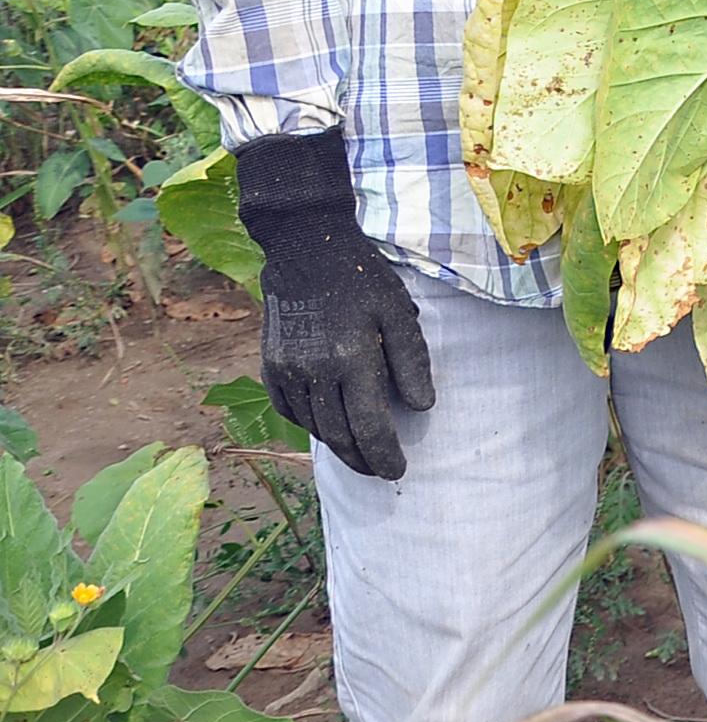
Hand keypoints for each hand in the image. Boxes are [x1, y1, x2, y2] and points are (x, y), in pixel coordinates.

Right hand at [233, 130, 433, 479]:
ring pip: (315, 427)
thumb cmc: (361, 278)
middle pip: (340, 435)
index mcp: (350, 359)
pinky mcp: (270, 367)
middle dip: (364, 460)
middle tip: (384, 473)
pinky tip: (330, 429)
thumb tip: (422, 406)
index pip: (370, 425)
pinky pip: (291, 411)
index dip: (385, 453)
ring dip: (340, 448)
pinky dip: (312, 426)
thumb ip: (411, 359)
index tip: (399, 470)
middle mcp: (313, 372)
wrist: (304, 249)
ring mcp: (286, 372)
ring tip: (362, 457)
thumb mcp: (398, 311)